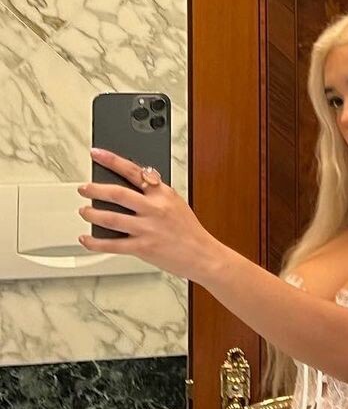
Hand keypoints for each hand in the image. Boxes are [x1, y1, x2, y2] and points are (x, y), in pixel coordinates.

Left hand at [77, 148, 223, 282]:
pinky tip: (87, 239)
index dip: (112, 160)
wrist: (203, 255)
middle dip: (94, 189)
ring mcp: (147, 229)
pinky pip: (112, 245)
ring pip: (110, 218)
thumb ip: (155, 192)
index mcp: (163, 194)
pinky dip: (95, 242)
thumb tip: (132, 182)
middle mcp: (154, 209)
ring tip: (84, 211)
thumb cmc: (189, 231)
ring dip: (92, 214)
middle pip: (116, 193)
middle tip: (84, 188)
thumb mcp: (176, 203)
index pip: (134, 171)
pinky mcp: (143, 248)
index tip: (97, 153)